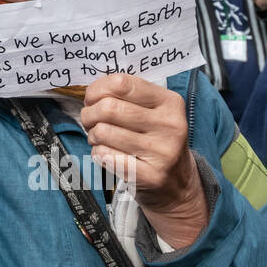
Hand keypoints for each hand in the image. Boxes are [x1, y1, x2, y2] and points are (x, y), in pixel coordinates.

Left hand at [81, 74, 208, 248]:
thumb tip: (91, 91)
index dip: (97, 89)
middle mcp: (170, 125)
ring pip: (103, 132)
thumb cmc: (155, 139)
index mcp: (170, 102)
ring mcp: (162, 152)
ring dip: (93, 134)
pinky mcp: (151, 176)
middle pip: (108, 108)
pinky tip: (107, 153)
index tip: (91, 98)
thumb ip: (126, 95)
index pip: (122, 84)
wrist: (177, 183)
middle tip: (90, 120)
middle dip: (89, 113)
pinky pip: (105, 156)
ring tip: (100, 138)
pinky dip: (98, 152)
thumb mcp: (153, 111)